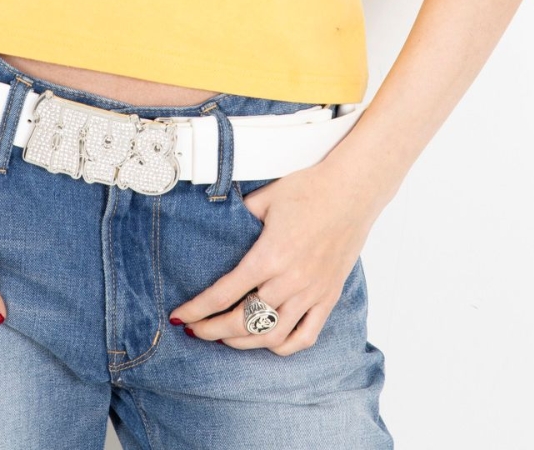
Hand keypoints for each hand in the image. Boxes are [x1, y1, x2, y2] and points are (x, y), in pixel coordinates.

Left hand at [168, 152, 372, 353]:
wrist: (353, 189)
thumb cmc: (309, 188)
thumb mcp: (265, 197)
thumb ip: (239, 215)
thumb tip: (217, 224)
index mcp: (270, 255)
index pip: (226, 293)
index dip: (199, 309)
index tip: (180, 317)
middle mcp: (290, 280)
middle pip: (244, 321)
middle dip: (214, 330)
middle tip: (197, 330)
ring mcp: (312, 292)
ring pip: (272, 335)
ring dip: (244, 341)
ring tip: (226, 336)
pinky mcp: (329, 297)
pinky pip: (306, 336)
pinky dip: (284, 345)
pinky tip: (267, 341)